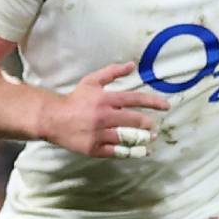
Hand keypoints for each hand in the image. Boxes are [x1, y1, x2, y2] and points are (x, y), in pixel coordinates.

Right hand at [35, 62, 169, 157]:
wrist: (52, 119)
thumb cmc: (74, 100)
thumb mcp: (91, 81)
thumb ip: (112, 72)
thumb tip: (132, 65)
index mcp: (105, 99)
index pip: (135, 99)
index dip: (153, 102)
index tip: (166, 106)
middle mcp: (104, 117)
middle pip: (134, 121)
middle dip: (148, 124)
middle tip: (154, 127)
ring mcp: (99, 134)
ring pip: (127, 138)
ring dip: (142, 139)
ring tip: (149, 140)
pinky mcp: (94, 148)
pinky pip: (116, 152)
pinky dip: (130, 152)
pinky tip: (140, 152)